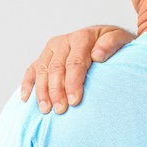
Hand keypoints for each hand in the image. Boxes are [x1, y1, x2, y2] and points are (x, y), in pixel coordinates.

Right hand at [21, 26, 135, 113]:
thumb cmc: (113, 43)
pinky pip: (32, 69)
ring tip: (46, 110)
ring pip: (42, 70)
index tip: (74, 101)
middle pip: (56, 68)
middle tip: (60, 110)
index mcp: (82, 37)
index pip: (75, 62)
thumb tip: (97, 55)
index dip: (73, 82)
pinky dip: (28, 83)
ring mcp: (52, 48)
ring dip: (42, 91)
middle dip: (56, 91)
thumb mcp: (120, 39)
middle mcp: (64, 41)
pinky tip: (26, 99)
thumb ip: (111, 44)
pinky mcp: (45, 55)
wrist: (104, 36)